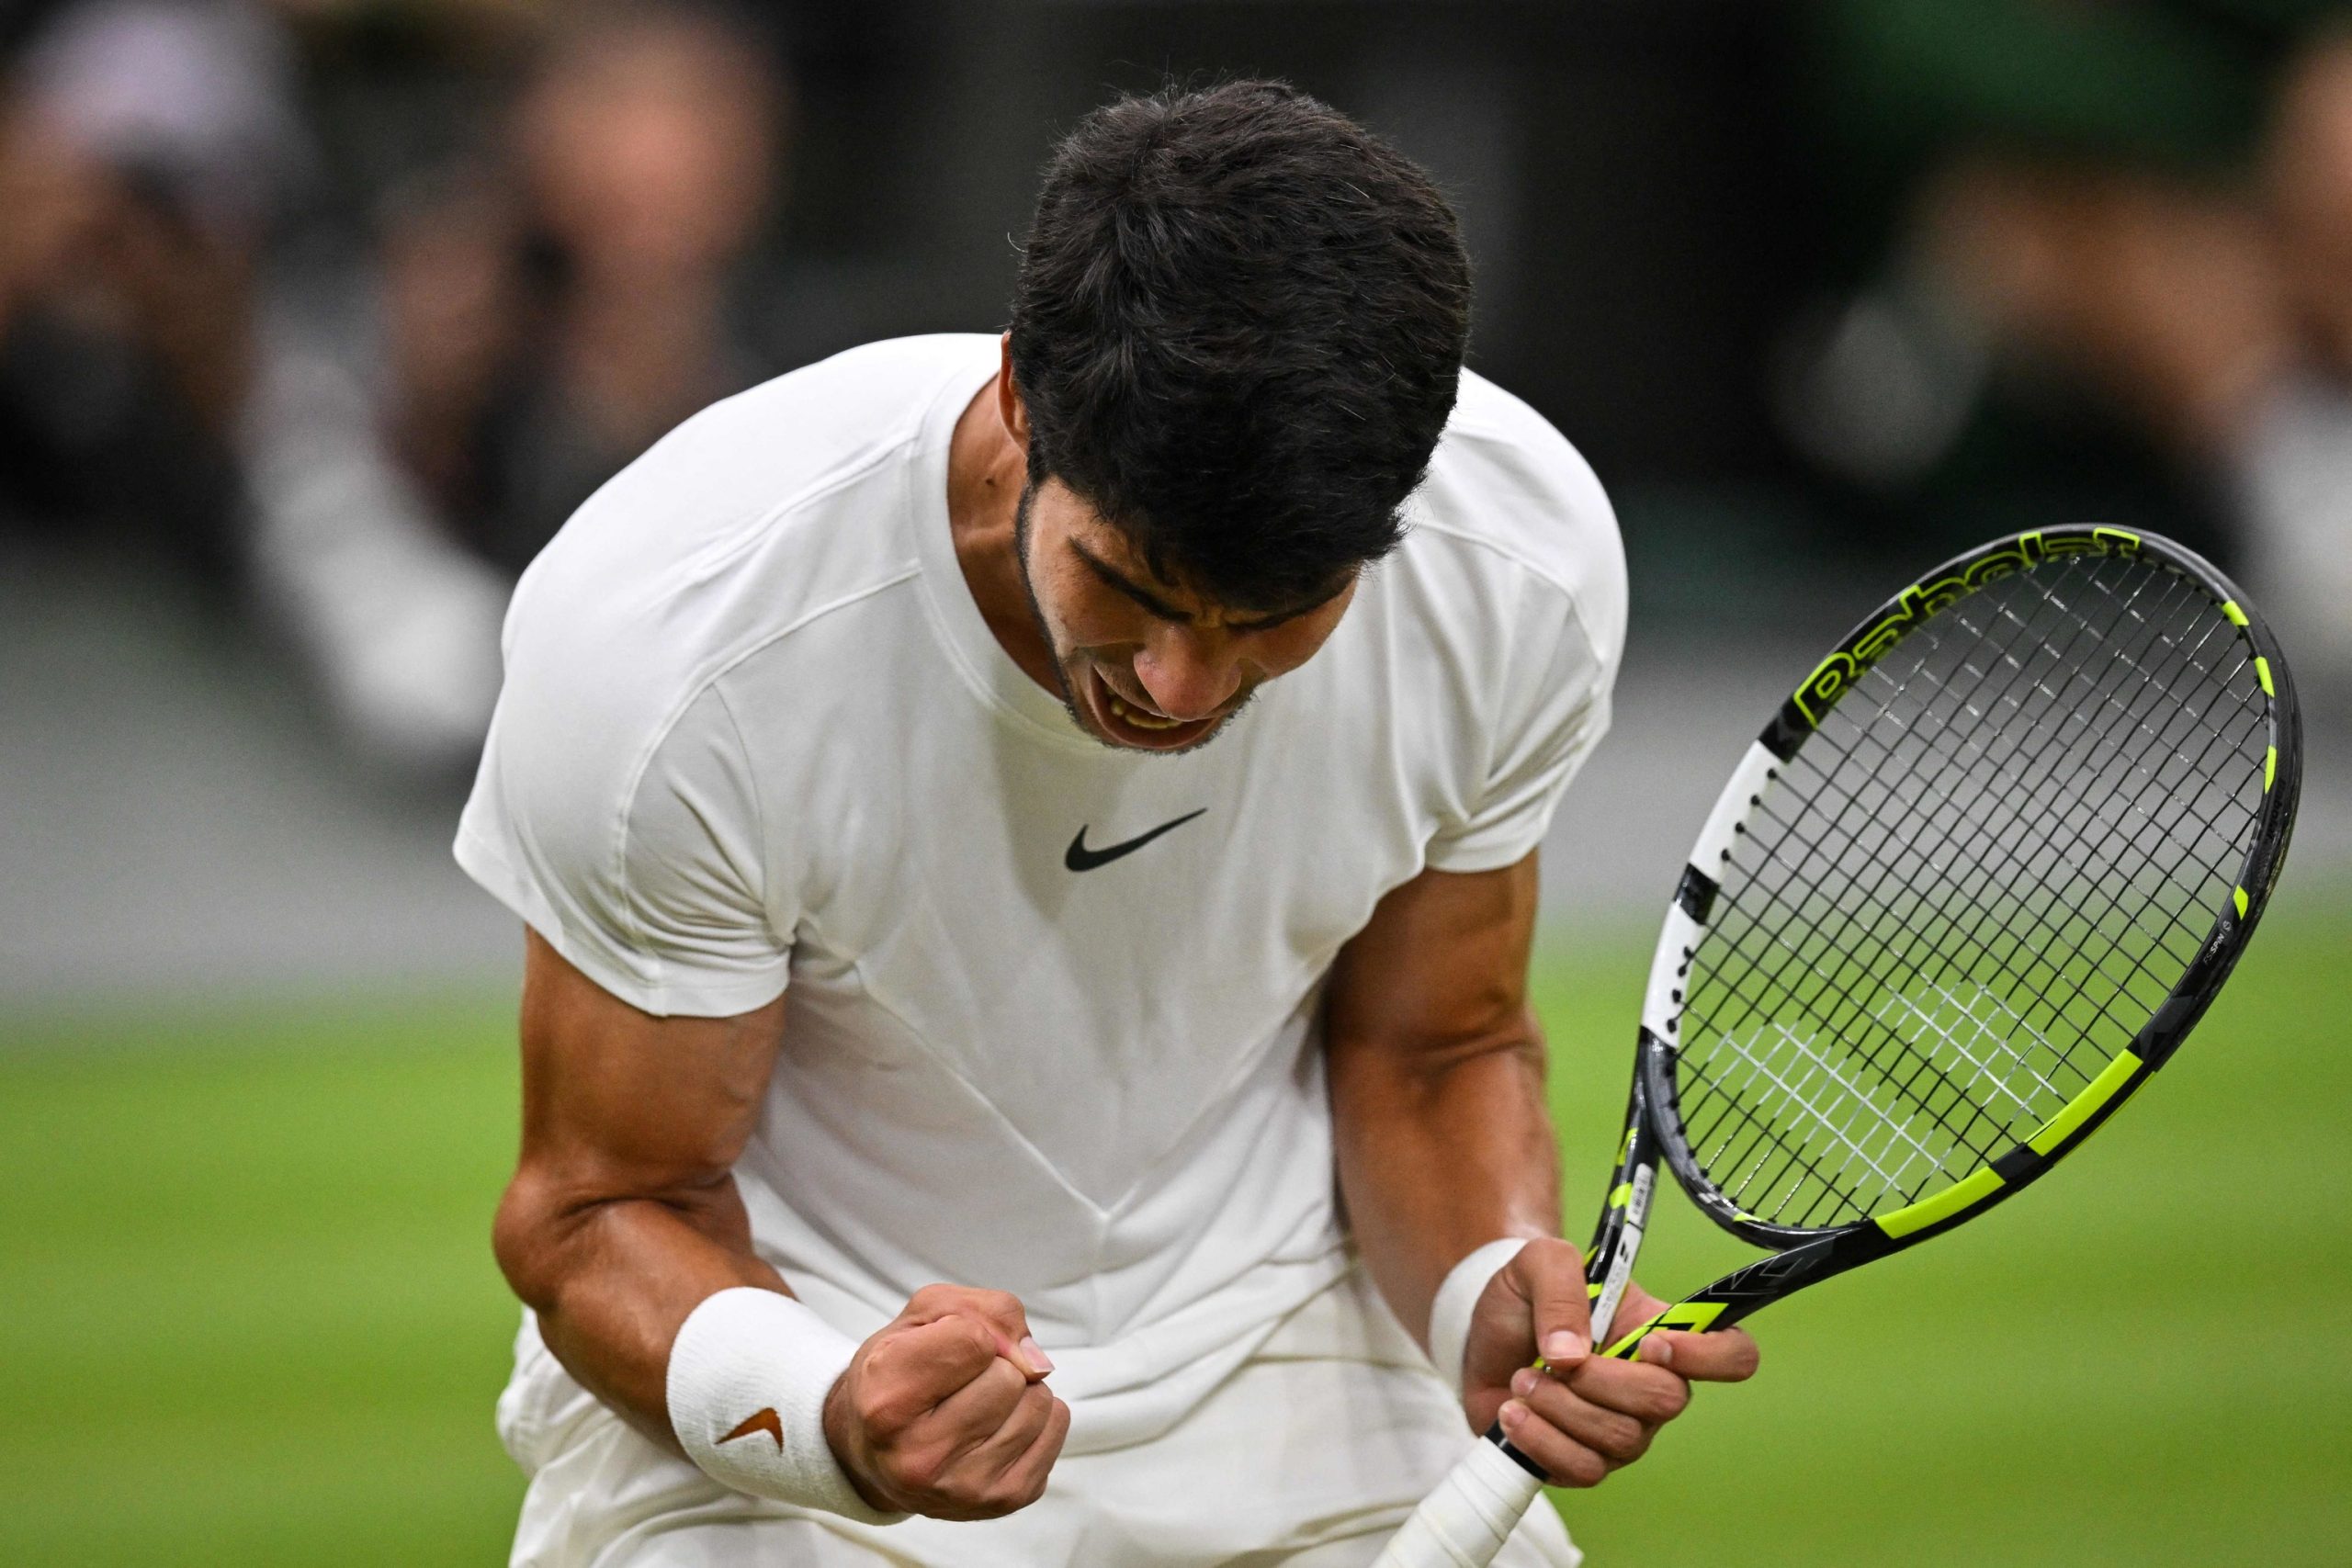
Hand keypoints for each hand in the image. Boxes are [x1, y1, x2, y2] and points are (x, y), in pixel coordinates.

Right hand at [821, 1285, 1069, 1519]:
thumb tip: (1035, 1362)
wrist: (874, 1450)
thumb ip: (984, 1312)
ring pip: (1038, 1402)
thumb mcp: (923, 1318)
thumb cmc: (899, 1374)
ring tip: (978, 1404)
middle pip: (1009, 1376)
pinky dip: (1038, 1416)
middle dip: (995, 1365)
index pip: (974, 1340)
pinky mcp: (1000, 1502)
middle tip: (959, 1383)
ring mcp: (962, 1488)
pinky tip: (997, 1426)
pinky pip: (1056, 1429)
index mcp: (886, 1402)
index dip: (968, 1331)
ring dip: (1019, 1391)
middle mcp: (919, 1456)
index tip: (943, 1348)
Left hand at [1459, 1243, 1757, 1486]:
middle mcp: (1652, 1386)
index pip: (1731, 1353)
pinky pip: (1584, 1470)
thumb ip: (1561, 1285)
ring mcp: (1622, 1429)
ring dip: (1560, 1406)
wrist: (1478, 1339)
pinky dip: (1541, 1440)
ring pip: (1621, 1439)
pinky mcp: (1584, 1461)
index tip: (1652, 1343)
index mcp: (1660, 1333)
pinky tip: (1514, 1412)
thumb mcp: (1539, 1262)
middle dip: (1602, 1380)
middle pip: (1669, 1402)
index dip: (1709, 1355)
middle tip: (1555, 1360)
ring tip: (1522, 1379)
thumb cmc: (1524, 1298)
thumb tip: (1572, 1353)